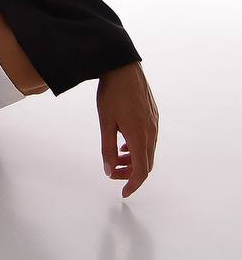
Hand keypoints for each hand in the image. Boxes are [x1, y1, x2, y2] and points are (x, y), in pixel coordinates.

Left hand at [96, 62, 158, 197]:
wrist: (123, 66)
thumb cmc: (112, 93)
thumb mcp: (105, 122)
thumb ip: (107, 149)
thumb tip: (109, 171)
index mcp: (139, 136)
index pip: (141, 171)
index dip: (133, 185)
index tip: (124, 193)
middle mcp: (151, 132)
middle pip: (146, 163)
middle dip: (130, 173)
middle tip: (114, 174)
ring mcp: (154, 123)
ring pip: (147, 151)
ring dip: (133, 159)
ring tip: (116, 157)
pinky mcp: (153, 115)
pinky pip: (149, 138)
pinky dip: (137, 147)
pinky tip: (124, 142)